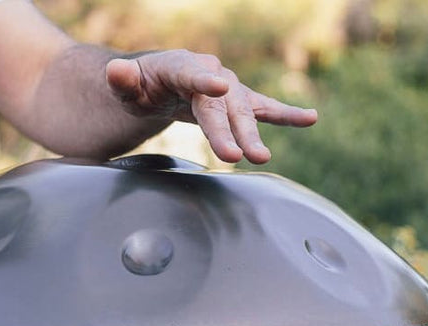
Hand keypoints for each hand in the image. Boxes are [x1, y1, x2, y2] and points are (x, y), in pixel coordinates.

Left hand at [106, 50, 316, 163]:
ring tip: (261, 157)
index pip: (192, 74)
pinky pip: (265, 108)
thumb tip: (117, 71)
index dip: (205, 82)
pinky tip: (310, 118)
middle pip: (221, 105)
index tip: (220, 88)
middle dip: (230, 131)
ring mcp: (228, 88)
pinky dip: (287, 114)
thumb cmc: (140, 88)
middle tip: (237, 156)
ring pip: (243, 112)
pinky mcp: (239, 103)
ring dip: (253, 134)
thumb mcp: (125, 87)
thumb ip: (121, 82)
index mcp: (180, 66)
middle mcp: (210, 73)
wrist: (158, 86)